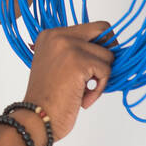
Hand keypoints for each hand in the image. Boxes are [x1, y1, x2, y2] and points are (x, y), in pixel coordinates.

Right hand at [23, 19, 116, 142]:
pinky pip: (106, 71)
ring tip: (83, 92)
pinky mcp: (79, 62)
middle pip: (104, 30)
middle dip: (108, 52)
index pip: (92, 28)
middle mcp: (58, 35)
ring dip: (101, 77)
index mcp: (51, 34)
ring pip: (108, 55)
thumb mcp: (57, 64)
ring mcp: (68, 47)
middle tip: (99, 72)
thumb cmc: (47, 98)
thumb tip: (110, 48)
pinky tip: (84, 99)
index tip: (93, 66)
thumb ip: (76, 51)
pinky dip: (99, 89)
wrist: (36, 118)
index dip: (99, 46)